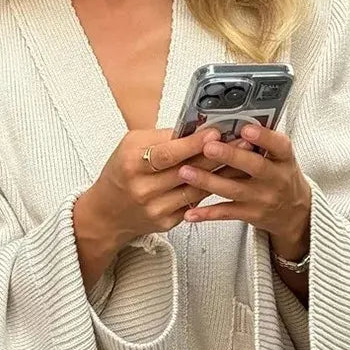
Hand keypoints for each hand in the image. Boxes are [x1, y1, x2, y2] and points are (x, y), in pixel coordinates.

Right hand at [83, 127, 253, 248]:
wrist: (107, 213)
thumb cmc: (121, 172)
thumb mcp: (131, 146)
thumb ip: (161, 137)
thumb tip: (195, 128)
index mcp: (132, 164)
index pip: (168, 153)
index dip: (193, 144)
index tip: (215, 133)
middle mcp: (144, 189)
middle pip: (187, 171)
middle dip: (217, 154)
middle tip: (241, 141)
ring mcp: (156, 208)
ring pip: (197, 188)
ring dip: (222, 172)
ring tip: (242, 157)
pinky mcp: (167, 222)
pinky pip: (195, 203)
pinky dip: (213, 189)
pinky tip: (229, 178)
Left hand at [175, 123, 311, 253]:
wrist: (294, 211)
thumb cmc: (279, 176)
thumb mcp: (279, 157)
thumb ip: (261, 142)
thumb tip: (232, 118)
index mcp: (283, 158)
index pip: (279, 145)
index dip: (263, 137)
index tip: (246, 128)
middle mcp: (276, 178)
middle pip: (254, 166)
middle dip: (230, 156)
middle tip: (208, 147)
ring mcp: (263, 198)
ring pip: (233, 189)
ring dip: (208, 181)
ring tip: (186, 171)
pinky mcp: (251, 215)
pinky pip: (226, 213)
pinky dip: (207, 213)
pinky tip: (189, 212)